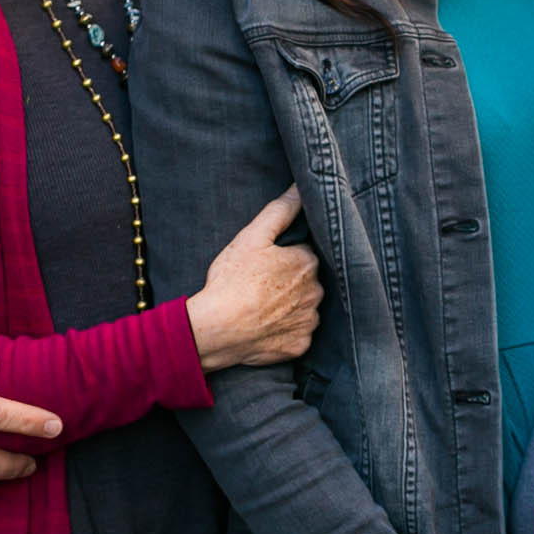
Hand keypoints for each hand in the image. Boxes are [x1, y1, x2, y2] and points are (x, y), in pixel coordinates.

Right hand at [189, 188, 322, 370]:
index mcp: (308, 262)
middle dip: (289, 282)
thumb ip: (280, 210)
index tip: (265, 265)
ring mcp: (309, 321)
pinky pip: (297, 335)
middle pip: (306, 282)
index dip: (284, 258)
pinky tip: (266, 327)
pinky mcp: (301, 346)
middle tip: (260, 286)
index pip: (303, 254)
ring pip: (304, 309)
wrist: (216, 329)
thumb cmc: (232, 280)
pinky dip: (285, 332)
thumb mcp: (252, 237)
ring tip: (262, 308)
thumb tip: (301, 187)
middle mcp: (317, 292)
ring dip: (289, 307)